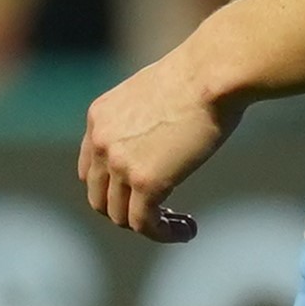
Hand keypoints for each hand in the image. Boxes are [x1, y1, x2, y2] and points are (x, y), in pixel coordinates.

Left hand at [76, 55, 235, 240]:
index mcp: (99, 117)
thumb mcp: (155, 93)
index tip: (142, 193)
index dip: (114, 188)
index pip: (90, 169)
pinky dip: (164, 233)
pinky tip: (187, 230)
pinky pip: (145, 224)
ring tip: (180, 224)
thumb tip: (163, 141)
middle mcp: (101, 142)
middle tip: (161, 212)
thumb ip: (145, 120)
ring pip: (121, 216)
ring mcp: (120, 164)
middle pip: (100, 198)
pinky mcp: (147, 182)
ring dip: (150, 225)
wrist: (213, 73)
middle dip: (128, 211)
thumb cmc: (201, 75)